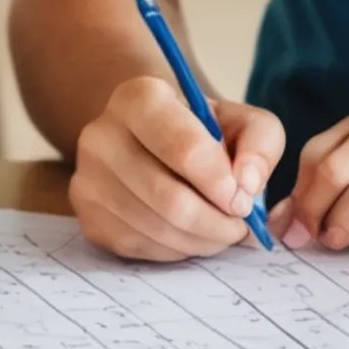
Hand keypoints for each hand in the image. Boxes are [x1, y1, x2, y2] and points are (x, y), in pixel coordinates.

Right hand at [71, 75, 284, 260]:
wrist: (153, 141)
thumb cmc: (204, 132)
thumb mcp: (243, 122)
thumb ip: (260, 144)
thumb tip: (247, 186)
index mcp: (139, 98)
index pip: (183, 148)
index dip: (220, 184)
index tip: (243, 201)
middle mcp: (102, 136)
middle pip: (170, 199)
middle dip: (217, 223)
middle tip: (240, 226)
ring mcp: (88, 179)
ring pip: (157, 229)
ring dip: (202, 240)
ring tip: (221, 230)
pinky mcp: (88, 218)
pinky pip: (142, 249)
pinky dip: (178, 250)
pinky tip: (191, 233)